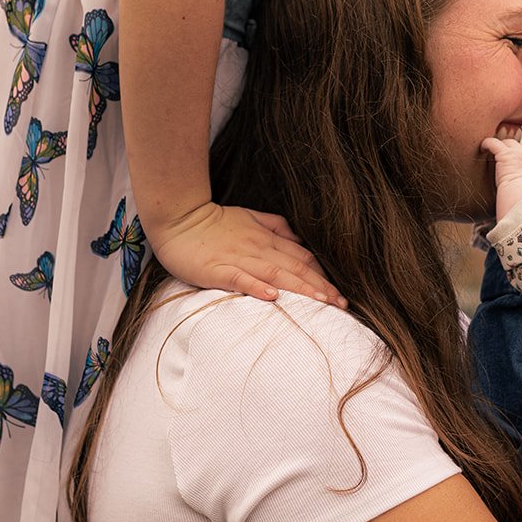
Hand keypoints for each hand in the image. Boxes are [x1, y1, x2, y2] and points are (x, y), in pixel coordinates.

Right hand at [150, 200, 345, 305]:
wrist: (179, 217)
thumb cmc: (213, 220)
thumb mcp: (250, 216)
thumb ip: (276, 227)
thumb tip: (299, 240)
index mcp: (267, 239)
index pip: (302, 258)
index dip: (323, 275)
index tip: (339, 293)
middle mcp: (258, 248)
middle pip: (296, 268)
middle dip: (321, 287)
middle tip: (342, 305)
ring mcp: (238, 259)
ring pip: (276, 274)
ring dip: (301, 289)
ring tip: (322, 303)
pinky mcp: (218, 269)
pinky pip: (241, 278)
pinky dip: (258, 287)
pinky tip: (273, 298)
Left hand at [481, 134, 521, 219]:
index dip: (516, 156)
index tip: (509, 162)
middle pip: (516, 145)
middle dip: (508, 150)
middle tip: (500, 156)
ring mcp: (517, 151)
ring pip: (506, 142)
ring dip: (499, 146)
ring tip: (490, 150)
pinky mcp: (505, 153)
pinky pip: (494, 142)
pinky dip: (487, 143)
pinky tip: (483, 148)